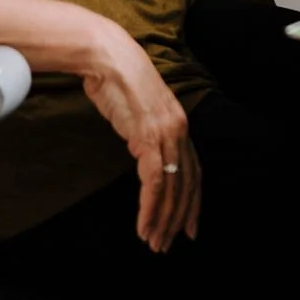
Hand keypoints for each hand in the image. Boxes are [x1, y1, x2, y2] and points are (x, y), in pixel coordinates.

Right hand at [80, 26, 200, 252]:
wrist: (106, 55)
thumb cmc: (115, 78)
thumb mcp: (137, 109)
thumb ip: (145, 131)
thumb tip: (142, 150)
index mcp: (179, 123)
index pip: (193, 171)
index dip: (193, 201)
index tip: (189, 225)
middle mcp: (179, 130)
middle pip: (187, 185)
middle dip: (179, 219)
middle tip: (170, 244)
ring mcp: (166, 134)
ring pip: (172, 189)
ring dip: (162, 220)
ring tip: (153, 242)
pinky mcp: (148, 138)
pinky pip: (154, 183)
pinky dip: (149, 208)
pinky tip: (143, 225)